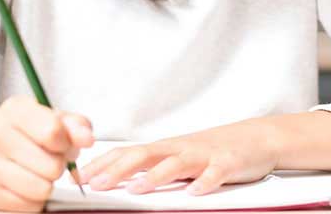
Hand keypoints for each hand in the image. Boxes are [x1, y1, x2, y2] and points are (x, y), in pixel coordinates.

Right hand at [0, 95, 93, 211]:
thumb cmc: (25, 133)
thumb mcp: (52, 118)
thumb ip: (75, 126)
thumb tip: (86, 139)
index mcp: (14, 110)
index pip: (52, 131)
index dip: (67, 143)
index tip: (63, 145)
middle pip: (52, 165)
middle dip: (58, 166)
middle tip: (48, 160)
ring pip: (42, 189)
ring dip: (47, 184)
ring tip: (38, 173)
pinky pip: (29, 206)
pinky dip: (34, 200)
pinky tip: (26, 185)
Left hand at [78, 118, 278, 195]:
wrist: (253, 138)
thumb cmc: (209, 151)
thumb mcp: (175, 157)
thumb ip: (149, 167)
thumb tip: (114, 180)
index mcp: (162, 148)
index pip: (124, 153)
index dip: (100, 165)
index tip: (77, 177)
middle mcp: (178, 149)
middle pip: (142, 155)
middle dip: (116, 170)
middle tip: (95, 184)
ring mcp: (202, 155)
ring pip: (175, 164)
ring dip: (154, 176)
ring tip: (135, 188)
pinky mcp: (227, 164)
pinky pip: (215, 174)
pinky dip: (204, 182)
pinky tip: (193, 193)